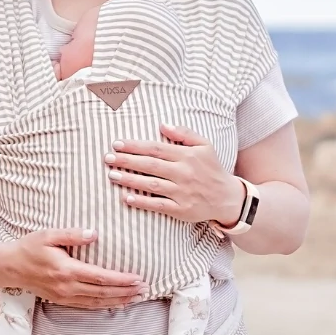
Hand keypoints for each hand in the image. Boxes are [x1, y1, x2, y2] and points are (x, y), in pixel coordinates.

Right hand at [5, 228, 147, 308]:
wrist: (9, 268)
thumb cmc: (29, 248)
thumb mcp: (48, 235)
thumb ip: (72, 234)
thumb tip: (94, 234)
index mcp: (66, 270)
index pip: (101, 277)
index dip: (121, 280)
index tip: (138, 278)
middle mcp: (67, 287)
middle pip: (103, 293)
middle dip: (126, 292)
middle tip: (145, 289)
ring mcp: (64, 296)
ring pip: (97, 302)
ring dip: (119, 301)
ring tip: (136, 298)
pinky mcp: (61, 300)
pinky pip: (87, 306)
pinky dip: (104, 305)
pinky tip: (115, 303)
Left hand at [104, 123, 245, 225]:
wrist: (227, 197)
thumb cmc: (211, 168)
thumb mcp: (204, 145)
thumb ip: (184, 133)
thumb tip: (162, 124)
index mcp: (187, 156)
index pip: (156, 148)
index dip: (135, 146)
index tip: (117, 144)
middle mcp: (183, 173)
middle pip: (150, 165)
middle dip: (127, 161)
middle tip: (108, 158)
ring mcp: (182, 192)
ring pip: (151, 184)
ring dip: (130, 180)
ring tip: (112, 175)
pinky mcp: (181, 210)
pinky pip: (158, 205)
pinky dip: (142, 202)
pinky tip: (127, 198)